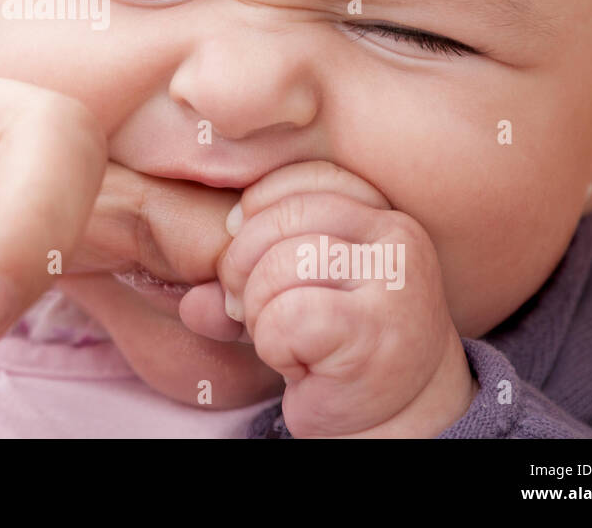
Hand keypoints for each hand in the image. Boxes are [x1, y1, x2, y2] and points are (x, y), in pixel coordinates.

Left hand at [206, 162, 475, 436]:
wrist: (399, 415)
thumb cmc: (337, 345)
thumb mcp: (288, 293)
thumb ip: (242, 275)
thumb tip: (192, 301)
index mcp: (381, 215)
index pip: (308, 176)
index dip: (258, 205)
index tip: (239, 240)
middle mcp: (397, 240)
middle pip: (287, 216)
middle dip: (242, 262)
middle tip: (241, 305)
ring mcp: (394, 286)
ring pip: (282, 265)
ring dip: (256, 310)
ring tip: (277, 337)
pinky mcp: (375, 334)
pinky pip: (288, 317)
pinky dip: (273, 345)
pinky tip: (298, 365)